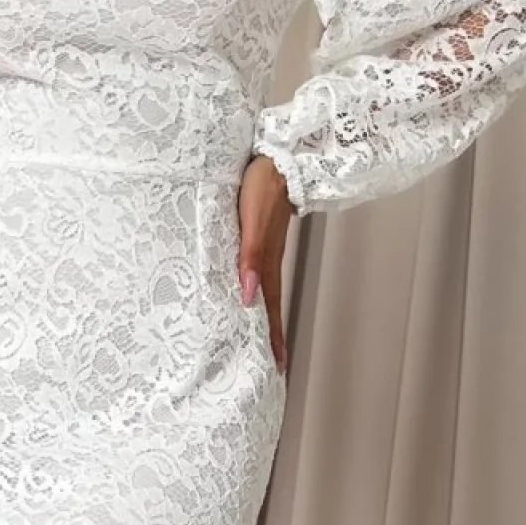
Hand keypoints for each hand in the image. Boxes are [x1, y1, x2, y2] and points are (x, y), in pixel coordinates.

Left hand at [237, 154, 295, 373]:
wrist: (277, 159)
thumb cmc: (262, 186)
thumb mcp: (252, 221)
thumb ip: (250, 255)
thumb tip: (247, 294)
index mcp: (266, 260)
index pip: (269, 307)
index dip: (272, 335)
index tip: (278, 365)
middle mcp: (268, 259)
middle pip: (271, 305)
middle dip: (273, 335)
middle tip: (276, 365)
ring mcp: (267, 248)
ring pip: (268, 290)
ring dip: (267, 316)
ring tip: (266, 339)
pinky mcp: (263, 237)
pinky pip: (262, 272)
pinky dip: (261, 291)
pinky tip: (253, 294)